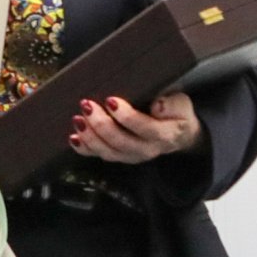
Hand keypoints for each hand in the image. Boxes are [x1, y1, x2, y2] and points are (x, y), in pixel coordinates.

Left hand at [69, 93, 202, 164]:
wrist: (177, 134)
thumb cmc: (176, 113)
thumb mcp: (182, 104)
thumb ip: (173, 104)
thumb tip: (158, 104)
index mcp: (165, 135)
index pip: (144, 128)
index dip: (126, 117)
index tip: (111, 100)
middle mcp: (147, 149)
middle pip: (121, 142)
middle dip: (101, 124)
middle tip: (87, 105)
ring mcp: (131, 156)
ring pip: (108, 151)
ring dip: (90, 136)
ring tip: (78, 119)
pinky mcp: (119, 156)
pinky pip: (99, 155)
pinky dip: (85, 148)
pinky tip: (74, 138)